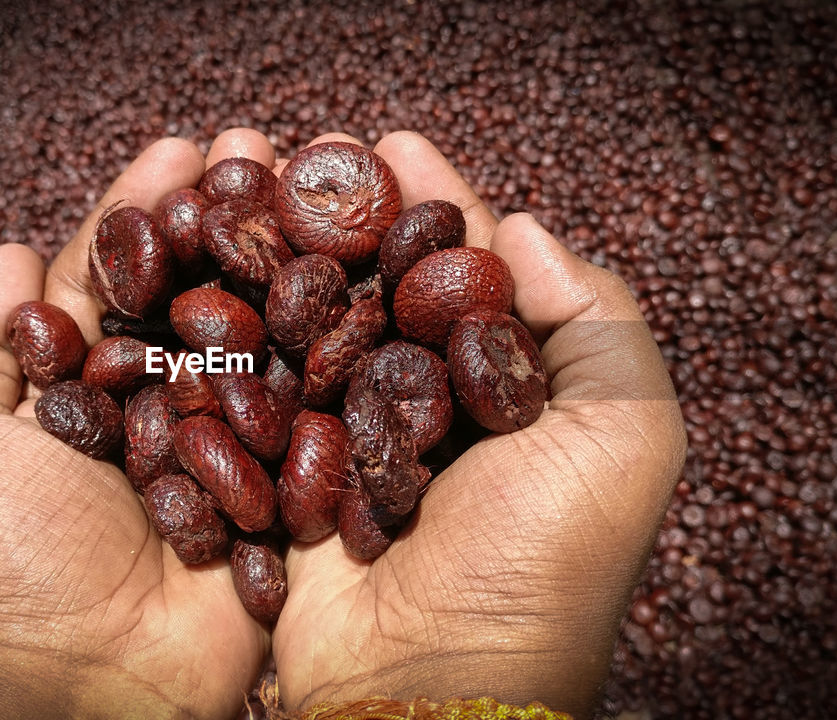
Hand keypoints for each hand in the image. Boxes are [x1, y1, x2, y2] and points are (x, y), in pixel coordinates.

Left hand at [0, 132, 280, 718]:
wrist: (84, 680)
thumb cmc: (2, 565)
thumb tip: (9, 253)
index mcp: (83, 386)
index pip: (115, 277)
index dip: (145, 211)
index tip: (182, 150)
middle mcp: (157, 404)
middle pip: (196, 291)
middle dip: (229, 217)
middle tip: (264, 149)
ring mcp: (225, 443)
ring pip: (258, 338)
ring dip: (287, 262)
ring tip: (318, 194)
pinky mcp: (281, 489)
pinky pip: (307, 411)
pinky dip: (330, 350)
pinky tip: (359, 285)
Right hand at [270, 132, 685, 717]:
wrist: (431, 685)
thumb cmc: (541, 566)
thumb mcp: (624, 437)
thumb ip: (596, 322)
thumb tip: (521, 230)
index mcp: (509, 393)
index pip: (468, 274)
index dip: (434, 204)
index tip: (393, 144)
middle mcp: (429, 409)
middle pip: (380, 289)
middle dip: (346, 218)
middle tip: (303, 154)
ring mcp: (351, 442)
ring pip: (314, 329)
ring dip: (283, 260)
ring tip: (247, 193)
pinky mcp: (287, 476)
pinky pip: (260, 392)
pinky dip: (240, 336)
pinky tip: (212, 276)